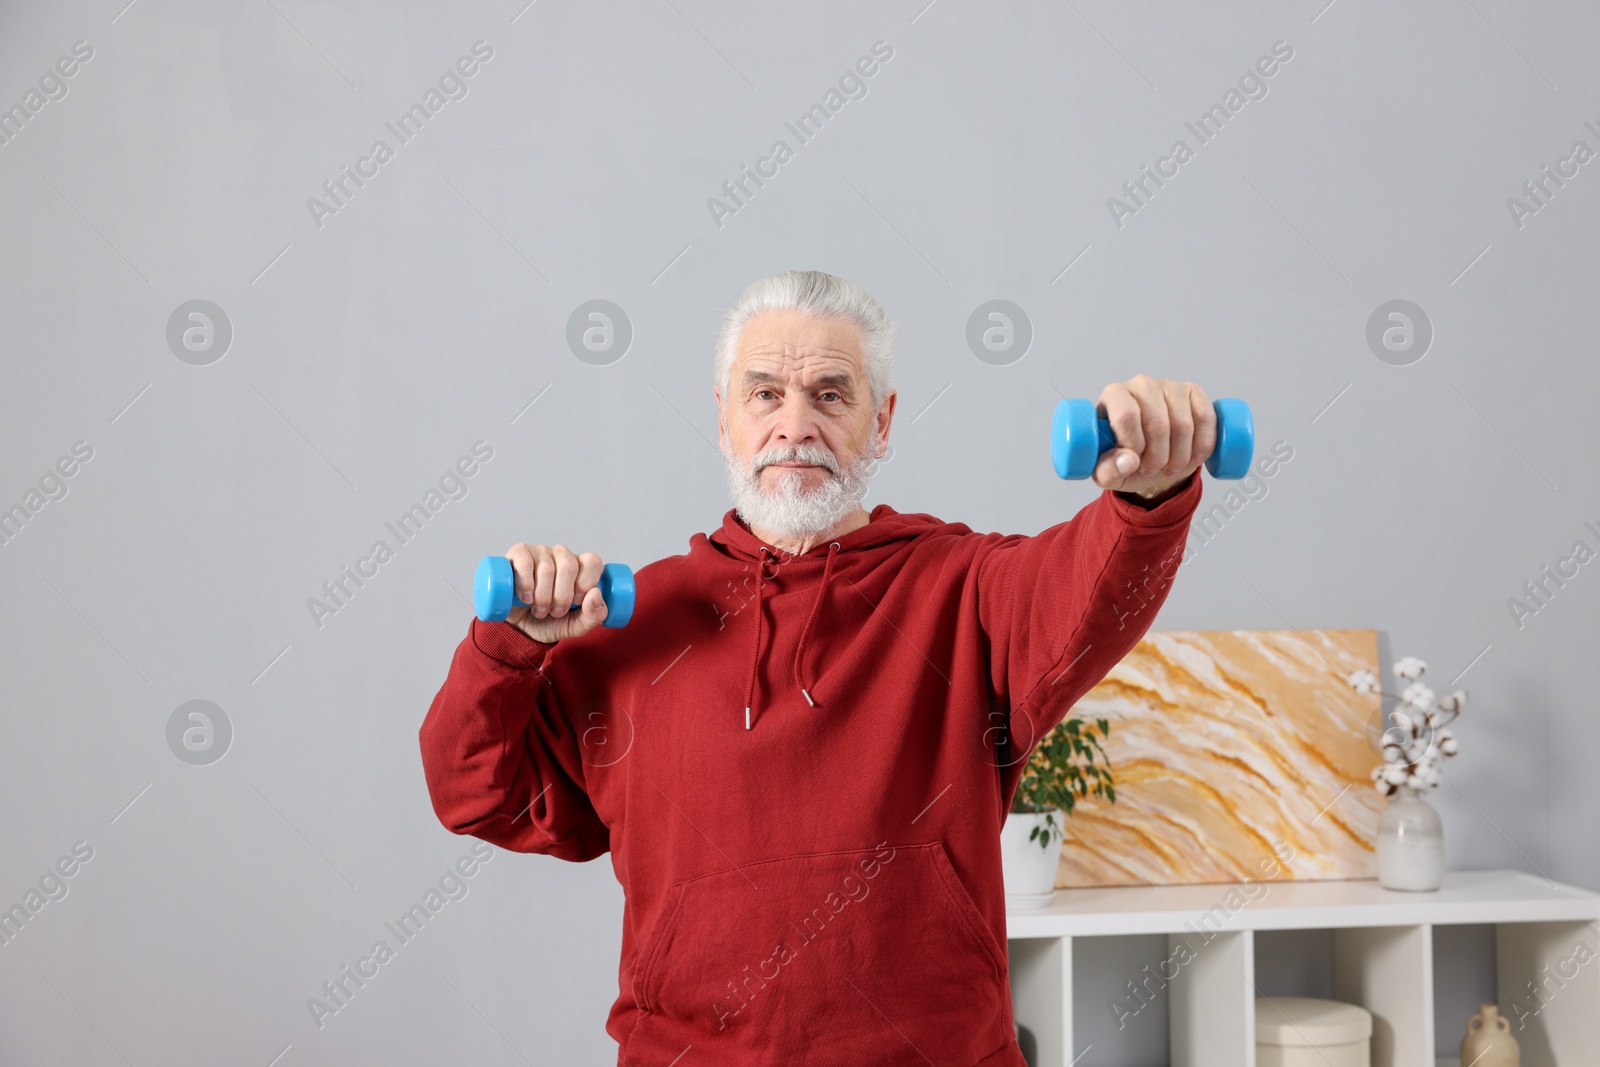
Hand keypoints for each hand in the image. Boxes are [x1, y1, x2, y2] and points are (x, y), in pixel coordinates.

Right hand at [501, 543, 608, 642]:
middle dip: (562, 597)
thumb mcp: (577, 625)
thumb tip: (595, 593)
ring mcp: (540, 552)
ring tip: (539, 610)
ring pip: (546, 568)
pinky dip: (526, 585)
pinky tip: (526, 598)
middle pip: (569, 566)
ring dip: (542, 597)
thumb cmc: (550, 623)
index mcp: (581, 567)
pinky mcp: (519, 553)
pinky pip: (525, 563)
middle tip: (555, 612)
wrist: (521, 628)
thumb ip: (594, 615)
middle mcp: (562, 555)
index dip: (586, 584)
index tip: (576, 602)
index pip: (592, 562)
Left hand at [1091, 375, 1216, 498]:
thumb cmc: (1126, 458)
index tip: (1136, 462)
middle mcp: (1141, 385)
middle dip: (1158, 457)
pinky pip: (1205, 418)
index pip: (1126, 415)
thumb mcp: (1108, 472)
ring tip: (1170, 467)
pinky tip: (1193, 458)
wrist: (1152, 455)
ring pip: (1183, 424)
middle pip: (1157, 423)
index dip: (1134, 446)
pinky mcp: (1193, 393)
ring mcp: (1169, 386)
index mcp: (1114, 396)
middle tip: (1153, 470)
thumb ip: (1108, 471)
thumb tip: (1128, 460)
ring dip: (1180, 456)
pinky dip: (1202, 445)